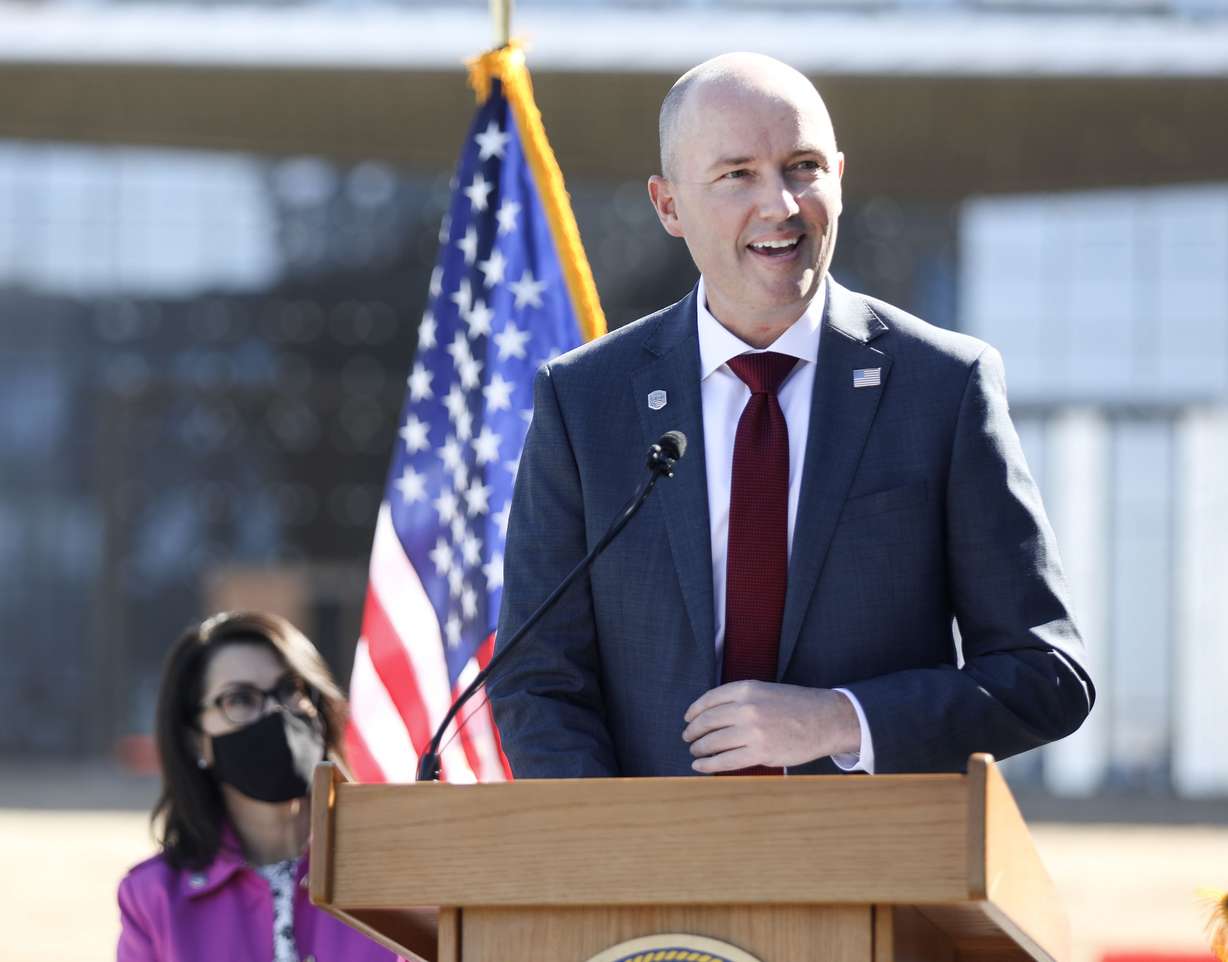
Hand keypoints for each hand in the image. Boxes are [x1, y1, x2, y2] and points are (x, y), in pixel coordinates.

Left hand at [682, 681, 860, 772]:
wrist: (826, 720)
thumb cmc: (797, 706)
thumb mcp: (766, 691)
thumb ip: (740, 700)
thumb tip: (713, 715)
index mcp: (747, 689)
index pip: (710, 699)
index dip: (694, 711)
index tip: (688, 718)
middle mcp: (747, 708)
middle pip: (708, 721)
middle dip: (693, 731)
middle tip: (687, 737)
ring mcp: (753, 731)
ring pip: (714, 741)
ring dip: (699, 748)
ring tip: (694, 751)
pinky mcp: (760, 752)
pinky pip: (726, 761)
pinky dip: (708, 764)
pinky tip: (700, 766)